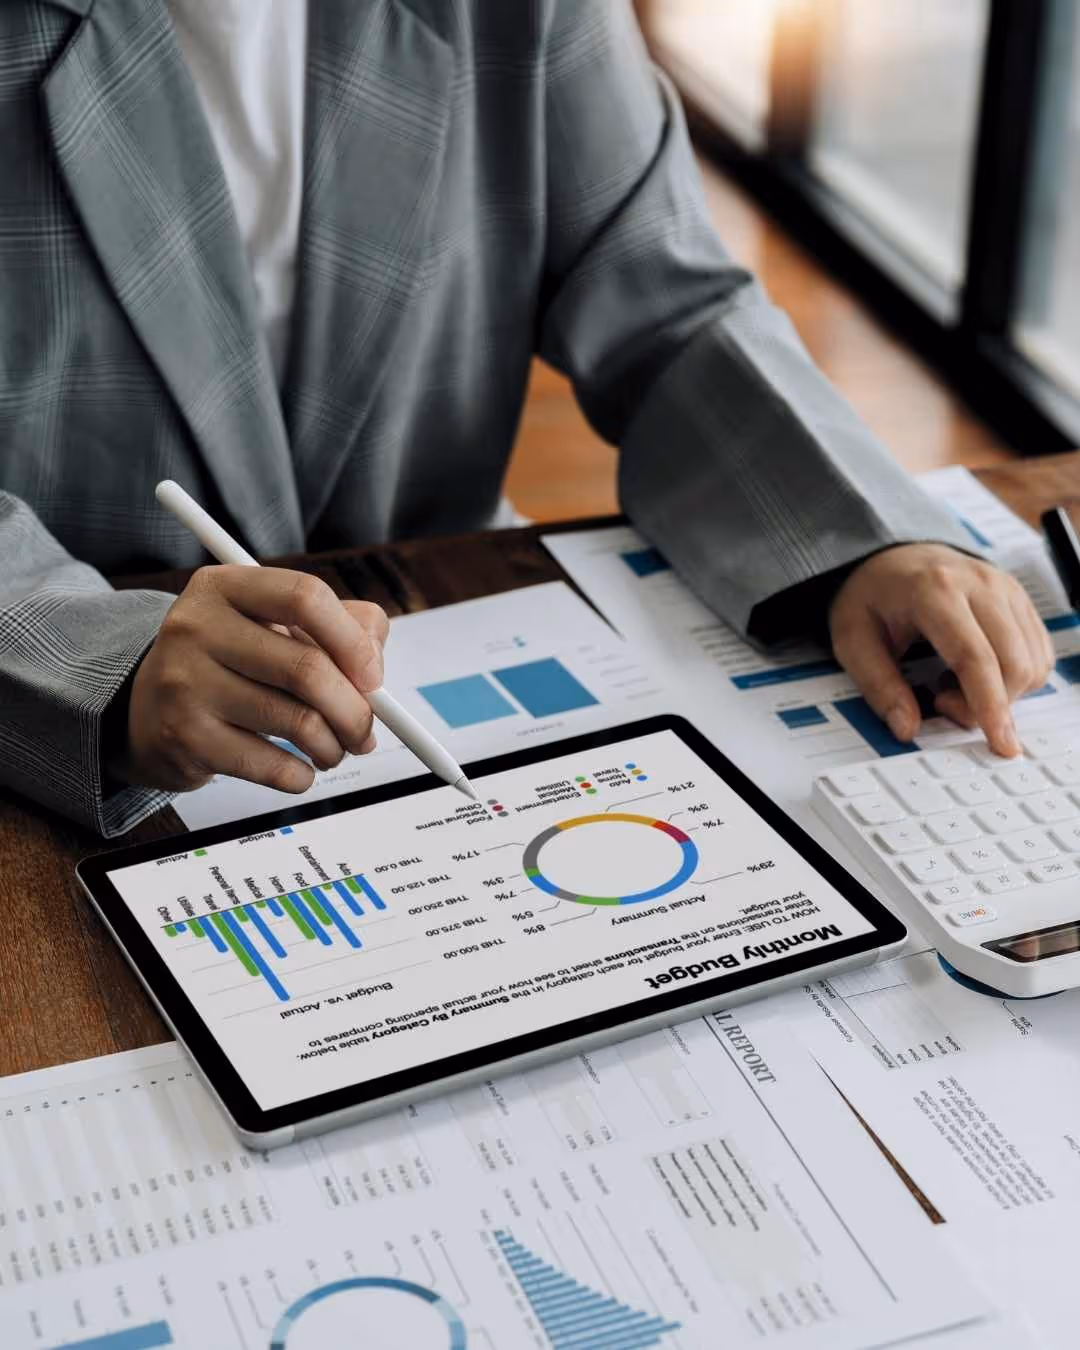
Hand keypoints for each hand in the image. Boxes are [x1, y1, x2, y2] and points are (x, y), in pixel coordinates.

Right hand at [116, 566, 388, 792]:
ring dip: (332, 746)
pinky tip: (299, 769)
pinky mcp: (184, 737)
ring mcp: (185, 683)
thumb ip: (340, 625)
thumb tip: (374, 664)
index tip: (374, 678)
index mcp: (225, 586)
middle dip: (355, 711)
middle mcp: (196, 627)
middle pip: (307, 669)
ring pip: (297, 721)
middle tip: (365, 732)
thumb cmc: (231, 662)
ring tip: (332, 749)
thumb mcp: (275, 624)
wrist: (146, 709)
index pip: (305, 597)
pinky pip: (272, 765)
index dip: (352, 641)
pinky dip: (301, 776)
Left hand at [829, 544, 1053, 756]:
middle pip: (1014, 664)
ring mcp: (1006, 589)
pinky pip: (1039, 652)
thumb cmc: (871, 598)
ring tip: (953, 682)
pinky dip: (1015, 677)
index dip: (989, 706)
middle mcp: (980, 584)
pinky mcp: (1020, 599)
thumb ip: (878, 685)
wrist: (892, 559)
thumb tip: (907, 728)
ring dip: (1002, 692)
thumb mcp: (852, 640)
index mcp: (934, 590)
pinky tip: (976, 671)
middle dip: (989, 704)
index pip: (975, 657)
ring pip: (1033, 661)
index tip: (1000, 744)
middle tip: (941, 702)